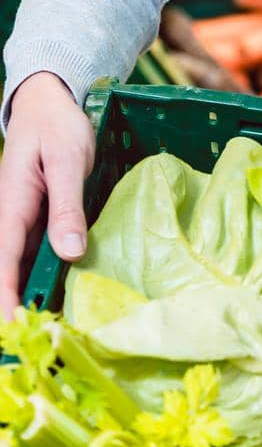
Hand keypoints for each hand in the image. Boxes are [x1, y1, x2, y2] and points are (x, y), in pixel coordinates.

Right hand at [0, 72, 94, 319]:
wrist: (51, 102)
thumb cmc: (58, 127)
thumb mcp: (69, 160)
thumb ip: (68, 205)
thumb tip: (69, 252)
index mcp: (11, 207)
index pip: (2, 262)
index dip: (5, 297)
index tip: (12, 328)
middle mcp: (12, 221)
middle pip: (9, 271)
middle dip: (18, 306)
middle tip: (37, 344)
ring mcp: (23, 223)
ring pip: (23, 267)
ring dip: (33, 295)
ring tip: (53, 333)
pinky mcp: (38, 221)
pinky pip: (37, 256)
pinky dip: (46, 278)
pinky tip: (63, 298)